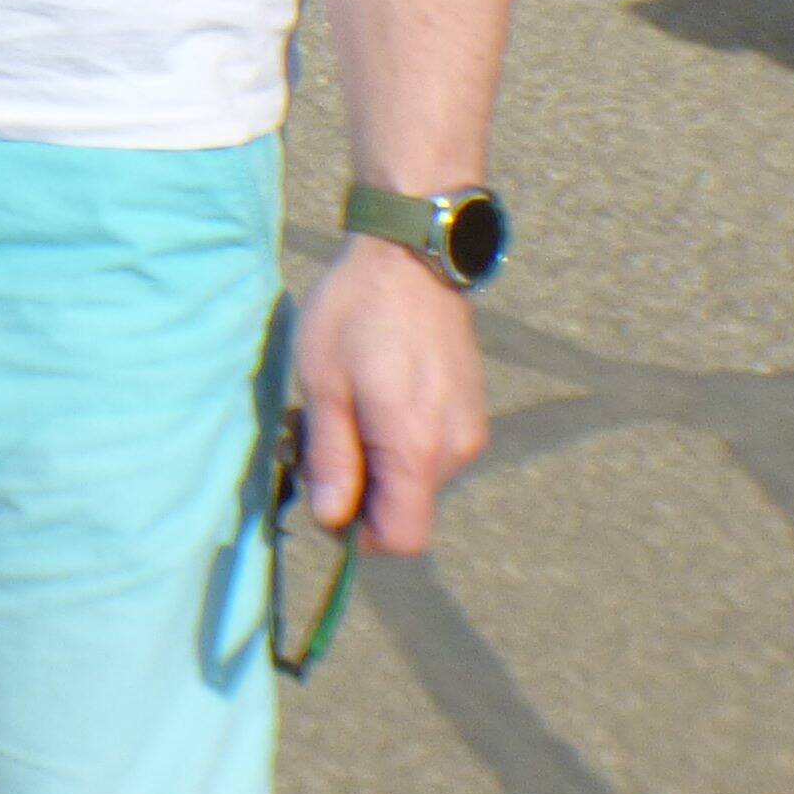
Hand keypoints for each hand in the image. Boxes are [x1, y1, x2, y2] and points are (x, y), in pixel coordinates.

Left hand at [288, 237, 488, 556]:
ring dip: (379, 467)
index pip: (402, 539)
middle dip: (361, 494)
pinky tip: (374, 399)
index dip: (359, 537)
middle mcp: (456, 448)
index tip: (325, 497)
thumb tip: (330, 519)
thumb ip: (330, 456)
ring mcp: (470, 430)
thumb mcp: (323, 382)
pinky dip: (400, 445)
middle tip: (322, 440)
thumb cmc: (356, 311)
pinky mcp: (472, 412)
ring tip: (347, 410)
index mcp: (416, 446)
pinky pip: (432, 454)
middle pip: (407, 511)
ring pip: (418, 483)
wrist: (411, 254)